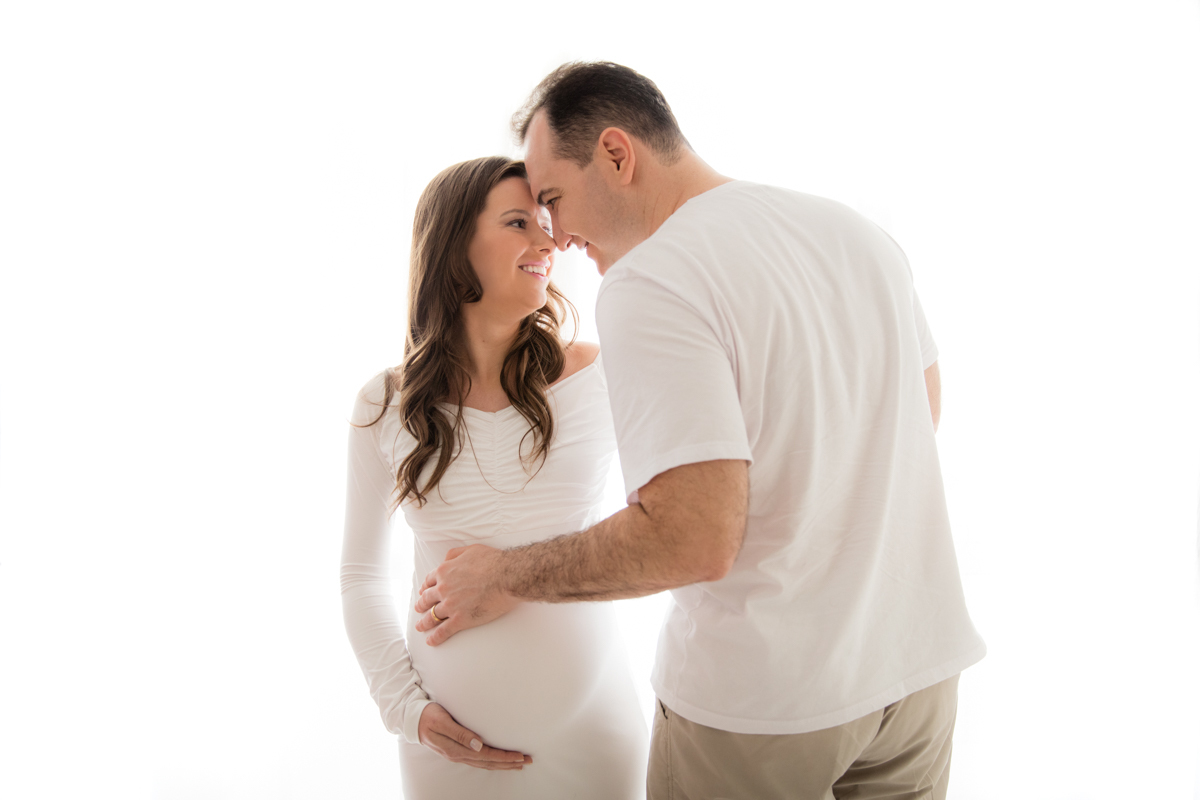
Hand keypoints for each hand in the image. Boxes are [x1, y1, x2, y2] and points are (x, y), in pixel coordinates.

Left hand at [414, 544, 520, 645]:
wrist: (507, 576)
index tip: (423, 592)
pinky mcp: (460, 620)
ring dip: (424, 623)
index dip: (425, 588)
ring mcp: (450, 606)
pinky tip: (431, 641)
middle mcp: (443, 589)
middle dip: (421, 605)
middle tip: (419, 609)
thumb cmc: (492, 561)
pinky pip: (443, 631)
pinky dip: (435, 637)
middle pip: (427, 599)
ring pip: (431, 616)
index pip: (429, 581)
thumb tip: (446, 560)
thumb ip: (454, 555)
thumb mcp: (470, 550)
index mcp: (445, 572)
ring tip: (421, 627)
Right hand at [417, 703, 531, 769]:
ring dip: (502, 764)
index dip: (504, 757)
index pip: (487, 756)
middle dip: (509, 763)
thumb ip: (459, 733)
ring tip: (518, 763)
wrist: (412, 720)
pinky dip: (491, 762)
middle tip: (528, 761)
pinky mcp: (456, 750)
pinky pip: (478, 760)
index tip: (520, 756)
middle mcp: (458, 755)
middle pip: (489, 763)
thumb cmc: (428, 716)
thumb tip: (478, 745)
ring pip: (485, 763)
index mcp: (456, 749)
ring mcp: (457, 754)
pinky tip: (498, 761)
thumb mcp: (442, 721)